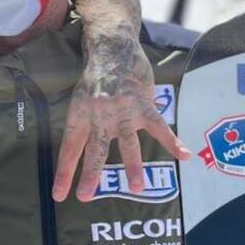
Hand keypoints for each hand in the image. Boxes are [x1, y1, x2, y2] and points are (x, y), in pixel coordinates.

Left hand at [53, 54, 190, 202]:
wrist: (112, 48)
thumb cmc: (96, 77)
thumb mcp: (81, 99)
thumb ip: (88, 124)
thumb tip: (92, 147)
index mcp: (80, 115)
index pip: (70, 149)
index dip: (64, 173)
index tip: (59, 195)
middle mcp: (99, 115)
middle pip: (95, 150)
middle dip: (91, 175)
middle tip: (86, 196)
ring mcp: (123, 111)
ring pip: (127, 143)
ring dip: (132, 166)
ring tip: (137, 187)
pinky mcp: (143, 105)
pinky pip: (159, 126)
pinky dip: (172, 141)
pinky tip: (185, 156)